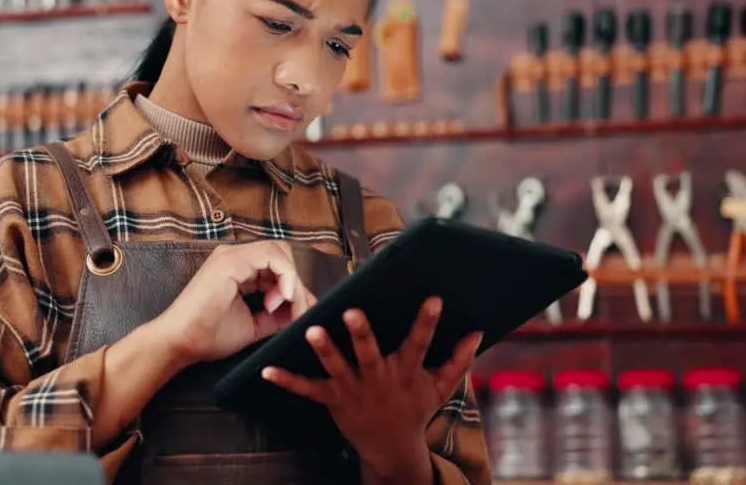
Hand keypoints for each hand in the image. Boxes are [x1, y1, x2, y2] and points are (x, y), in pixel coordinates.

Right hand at [155, 240, 315, 365]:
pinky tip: (283, 298)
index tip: (293, 314)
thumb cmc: (208, 335)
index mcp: (238, 269)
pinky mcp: (231, 261)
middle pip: (282, 255)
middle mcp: (235, 256)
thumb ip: (277, 315)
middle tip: (297, 311)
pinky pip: (273, 257)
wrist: (180, 343)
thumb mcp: (254, 323)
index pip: (277, 266)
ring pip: (280, 253)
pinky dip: (286, 276)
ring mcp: (232, 255)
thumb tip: (301, 310)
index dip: (293, 287)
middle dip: (296, 283)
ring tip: (290, 308)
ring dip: (293, 282)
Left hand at [261, 297, 481, 478]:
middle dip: (360, 332)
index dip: (426, 321)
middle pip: (369, 352)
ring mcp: (354, 390)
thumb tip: (478, 333)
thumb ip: (458, 360)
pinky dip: (287, 380)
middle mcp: (379, 379)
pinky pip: (308, 389)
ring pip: (337, 367)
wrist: (391, 448)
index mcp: (405, 372)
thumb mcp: (440, 387)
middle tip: (352, 311)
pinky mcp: (333, 400)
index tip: (434, 298)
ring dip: (324, 349)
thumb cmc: (414, 409)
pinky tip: (266, 369)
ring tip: (311, 330)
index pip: (418, 342)